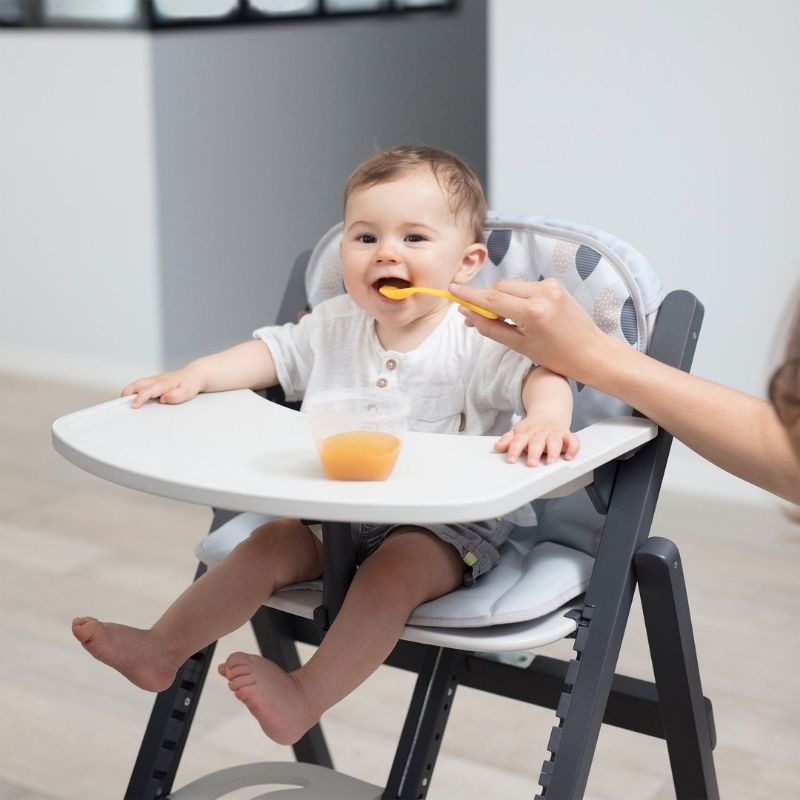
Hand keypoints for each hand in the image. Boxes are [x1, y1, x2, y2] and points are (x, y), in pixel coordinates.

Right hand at [121, 367, 203, 408]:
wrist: (194, 376)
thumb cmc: (190, 384)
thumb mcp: (188, 392)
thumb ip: (177, 396)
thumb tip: (164, 398)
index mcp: (163, 383)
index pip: (148, 390)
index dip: (140, 397)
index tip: (135, 405)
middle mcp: (156, 380)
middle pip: (135, 385)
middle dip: (126, 394)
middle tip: (120, 406)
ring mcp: (153, 380)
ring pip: (135, 385)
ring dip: (128, 393)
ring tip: (123, 405)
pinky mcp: (152, 382)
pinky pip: (139, 386)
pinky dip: (132, 392)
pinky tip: (132, 401)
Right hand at [449, 278, 608, 384]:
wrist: (590, 352)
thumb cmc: (556, 356)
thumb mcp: (519, 346)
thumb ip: (490, 327)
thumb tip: (468, 315)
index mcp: (532, 312)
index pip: (492, 299)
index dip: (469, 296)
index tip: (452, 290)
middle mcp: (542, 293)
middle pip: (500, 288)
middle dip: (486, 300)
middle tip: (476, 317)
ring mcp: (550, 286)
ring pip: (512, 286)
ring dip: (501, 299)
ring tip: (502, 319)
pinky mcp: (555, 285)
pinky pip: (525, 287)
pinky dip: (516, 297)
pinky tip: (520, 314)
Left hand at [495, 418, 579, 466]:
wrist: (549, 412)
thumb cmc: (532, 428)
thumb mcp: (518, 431)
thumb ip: (508, 440)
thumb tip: (497, 447)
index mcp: (527, 432)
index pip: (518, 440)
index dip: (514, 449)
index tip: (511, 460)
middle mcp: (541, 433)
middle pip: (537, 441)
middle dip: (534, 452)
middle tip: (531, 463)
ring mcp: (554, 433)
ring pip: (554, 441)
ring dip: (553, 451)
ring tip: (550, 461)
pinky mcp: (567, 435)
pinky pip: (573, 440)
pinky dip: (572, 448)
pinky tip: (568, 456)